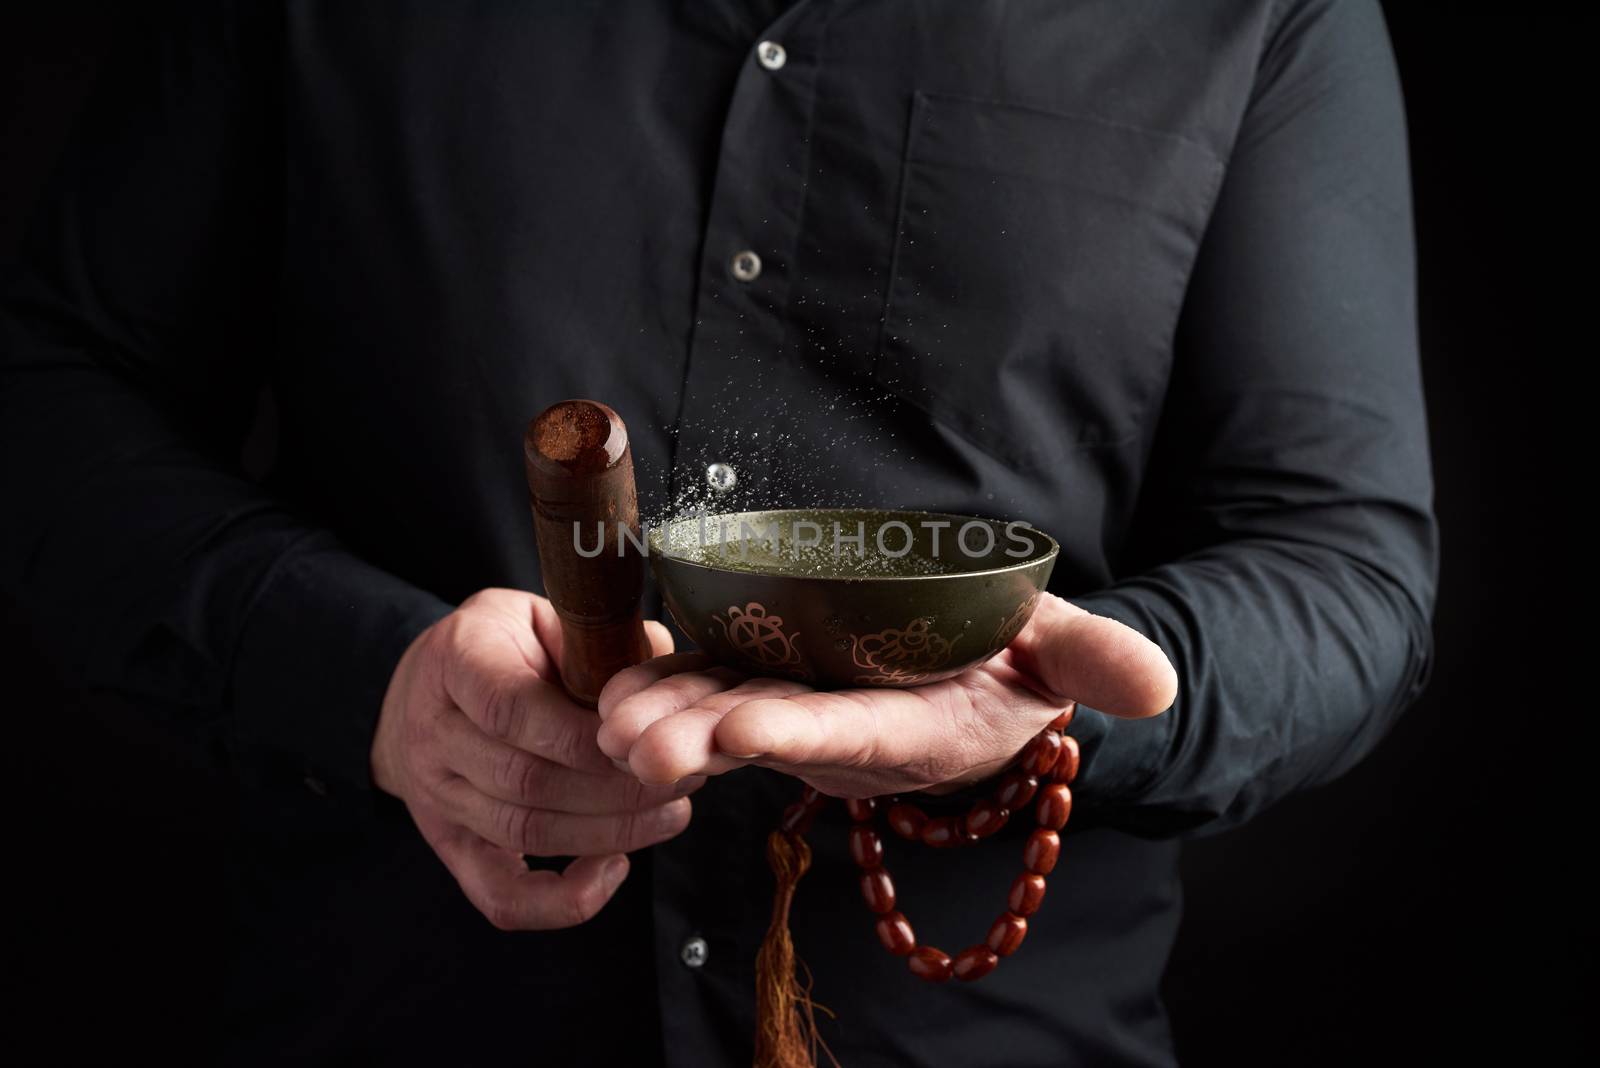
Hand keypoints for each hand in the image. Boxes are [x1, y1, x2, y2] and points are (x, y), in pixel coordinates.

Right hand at [372, 588, 695, 930]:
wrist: (425, 690)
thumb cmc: (504, 647)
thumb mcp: (541, 615)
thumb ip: (598, 637)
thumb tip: (662, 662)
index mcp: (456, 661)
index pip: (512, 709)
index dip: (584, 736)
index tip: (646, 738)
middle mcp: (433, 732)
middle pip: (526, 779)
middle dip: (618, 788)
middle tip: (682, 777)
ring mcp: (434, 796)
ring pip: (525, 831)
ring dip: (611, 831)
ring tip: (673, 811)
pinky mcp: (449, 845)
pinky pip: (500, 895)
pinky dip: (562, 900)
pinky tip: (616, 869)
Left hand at [595, 593, 1175, 799]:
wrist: (970, 674)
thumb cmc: (1013, 660)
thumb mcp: (1057, 652)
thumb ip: (1095, 663)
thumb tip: (1155, 684)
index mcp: (912, 724)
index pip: (851, 731)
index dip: (799, 731)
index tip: (743, 730)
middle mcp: (844, 728)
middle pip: (766, 733)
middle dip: (700, 738)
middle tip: (634, 745)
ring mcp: (799, 705)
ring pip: (722, 713)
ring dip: (665, 718)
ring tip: (608, 721)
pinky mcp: (768, 679)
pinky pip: (708, 683)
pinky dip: (663, 684)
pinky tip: (611, 684)